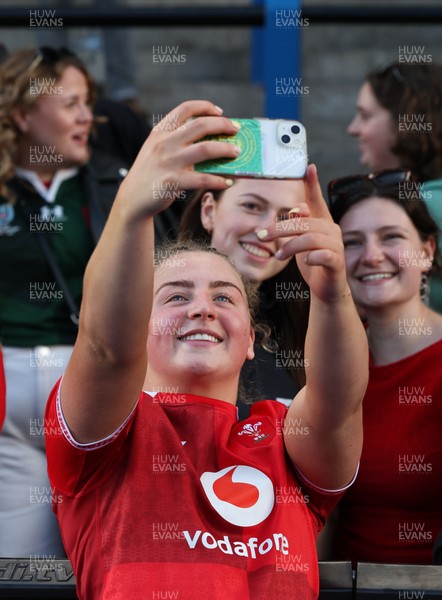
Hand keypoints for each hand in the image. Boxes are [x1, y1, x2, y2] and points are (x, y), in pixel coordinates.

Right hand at [117, 100, 241, 219]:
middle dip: (223, 125)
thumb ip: (176, 141)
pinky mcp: (173, 182)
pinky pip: (203, 178)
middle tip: (236, 130)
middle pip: (201, 125)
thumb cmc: (151, 173)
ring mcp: (169, 162)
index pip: (185, 108)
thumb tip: (212, 140)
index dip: (206, 107)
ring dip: (226, 149)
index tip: (220, 112)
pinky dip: (218, 180)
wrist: (133, 198)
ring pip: (206, 149)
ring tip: (237, 153)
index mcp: (160, 132)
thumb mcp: (156, 150)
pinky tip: (227, 182)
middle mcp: (164, 143)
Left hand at [256, 165, 350, 302]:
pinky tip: (306, 262)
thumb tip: (294, 210)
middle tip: (262, 235)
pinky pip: (323, 254)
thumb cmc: (312, 262)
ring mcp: (336, 246)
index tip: (309, 166)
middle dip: (279, 228)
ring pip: (310, 237)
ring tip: (279, 255)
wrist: (327, 289)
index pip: (316, 200)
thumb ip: (297, 225)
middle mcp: (331, 230)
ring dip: (290, 246)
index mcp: (321, 222)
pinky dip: (310, 258)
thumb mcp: (300, 241)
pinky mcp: (337, 262)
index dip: (313, 184)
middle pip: (303, 222)